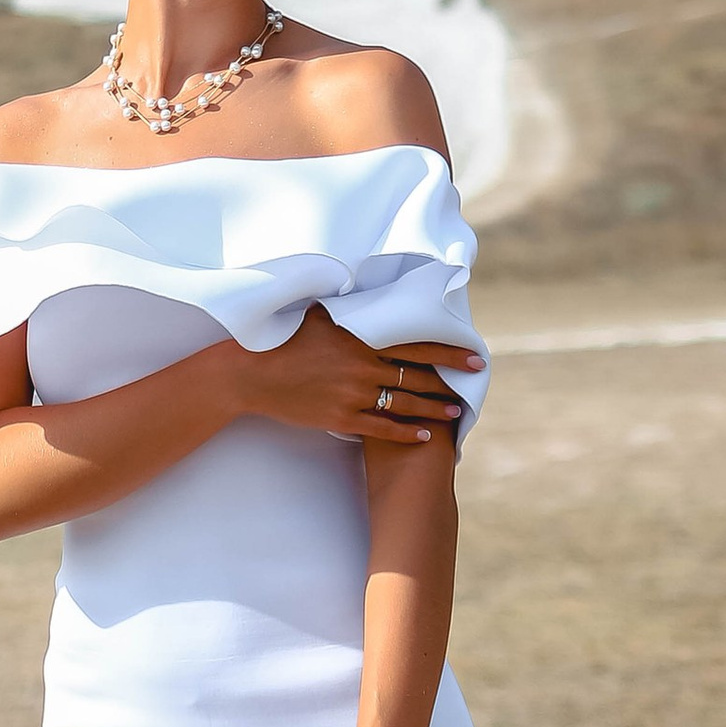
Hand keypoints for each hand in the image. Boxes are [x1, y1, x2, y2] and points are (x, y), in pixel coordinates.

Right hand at [236, 307, 478, 446]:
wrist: (252, 374)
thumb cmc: (284, 340)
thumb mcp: (320, 314)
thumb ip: (350, 308)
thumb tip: (369, 292)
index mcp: (361, 338)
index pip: (416, 345)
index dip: (448, 353)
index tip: (473, 357)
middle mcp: (363, 366)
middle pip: (418, 376)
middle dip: (450, 381)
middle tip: (473, 383)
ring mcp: (353, 394)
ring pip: (405, 403)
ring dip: (434, 408)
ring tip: (456, 412)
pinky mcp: (341, 417)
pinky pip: (382, 427)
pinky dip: (406, 432)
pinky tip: (424, 434)